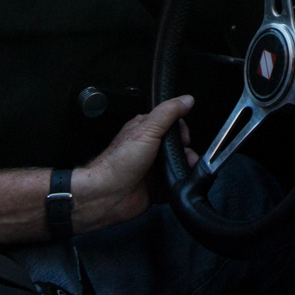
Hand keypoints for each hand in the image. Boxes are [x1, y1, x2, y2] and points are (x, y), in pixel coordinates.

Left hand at [70, 95, 193, 230]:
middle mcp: (148, 148)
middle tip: (184, 156)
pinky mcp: (154, 185)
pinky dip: (177, 183)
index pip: (170, 123)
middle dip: (185, 151)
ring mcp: (152, 167)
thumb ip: (168, 113)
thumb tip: (186, 100)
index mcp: (144, 130)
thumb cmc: (119, 162)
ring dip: (184, 167)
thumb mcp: (147, 130)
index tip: (183, 138)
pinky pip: (173, 183)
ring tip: (184, 170)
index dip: (181, 130)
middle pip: (177, 145)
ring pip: (177, 164)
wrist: (108, 194)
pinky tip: (176, 182)